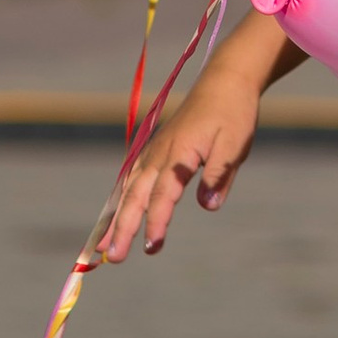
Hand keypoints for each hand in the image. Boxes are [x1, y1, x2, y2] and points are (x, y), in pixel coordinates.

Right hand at [100, 10, 299, 258]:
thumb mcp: (235, 144)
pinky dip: (120, 198)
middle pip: (136, 195)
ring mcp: (154, 150)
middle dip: (123, 227)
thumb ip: (219, 174)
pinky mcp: (155, 149)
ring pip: (128, 188)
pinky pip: (131, 177)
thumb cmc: (233, 113)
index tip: (152, 247)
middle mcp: (160, 153)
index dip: (156, 222)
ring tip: (102, 246)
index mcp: (179, 154)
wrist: (224, 80)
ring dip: (115, 217)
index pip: (164, 195)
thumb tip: (208, 206)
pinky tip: (114, 214)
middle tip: (113, 257)